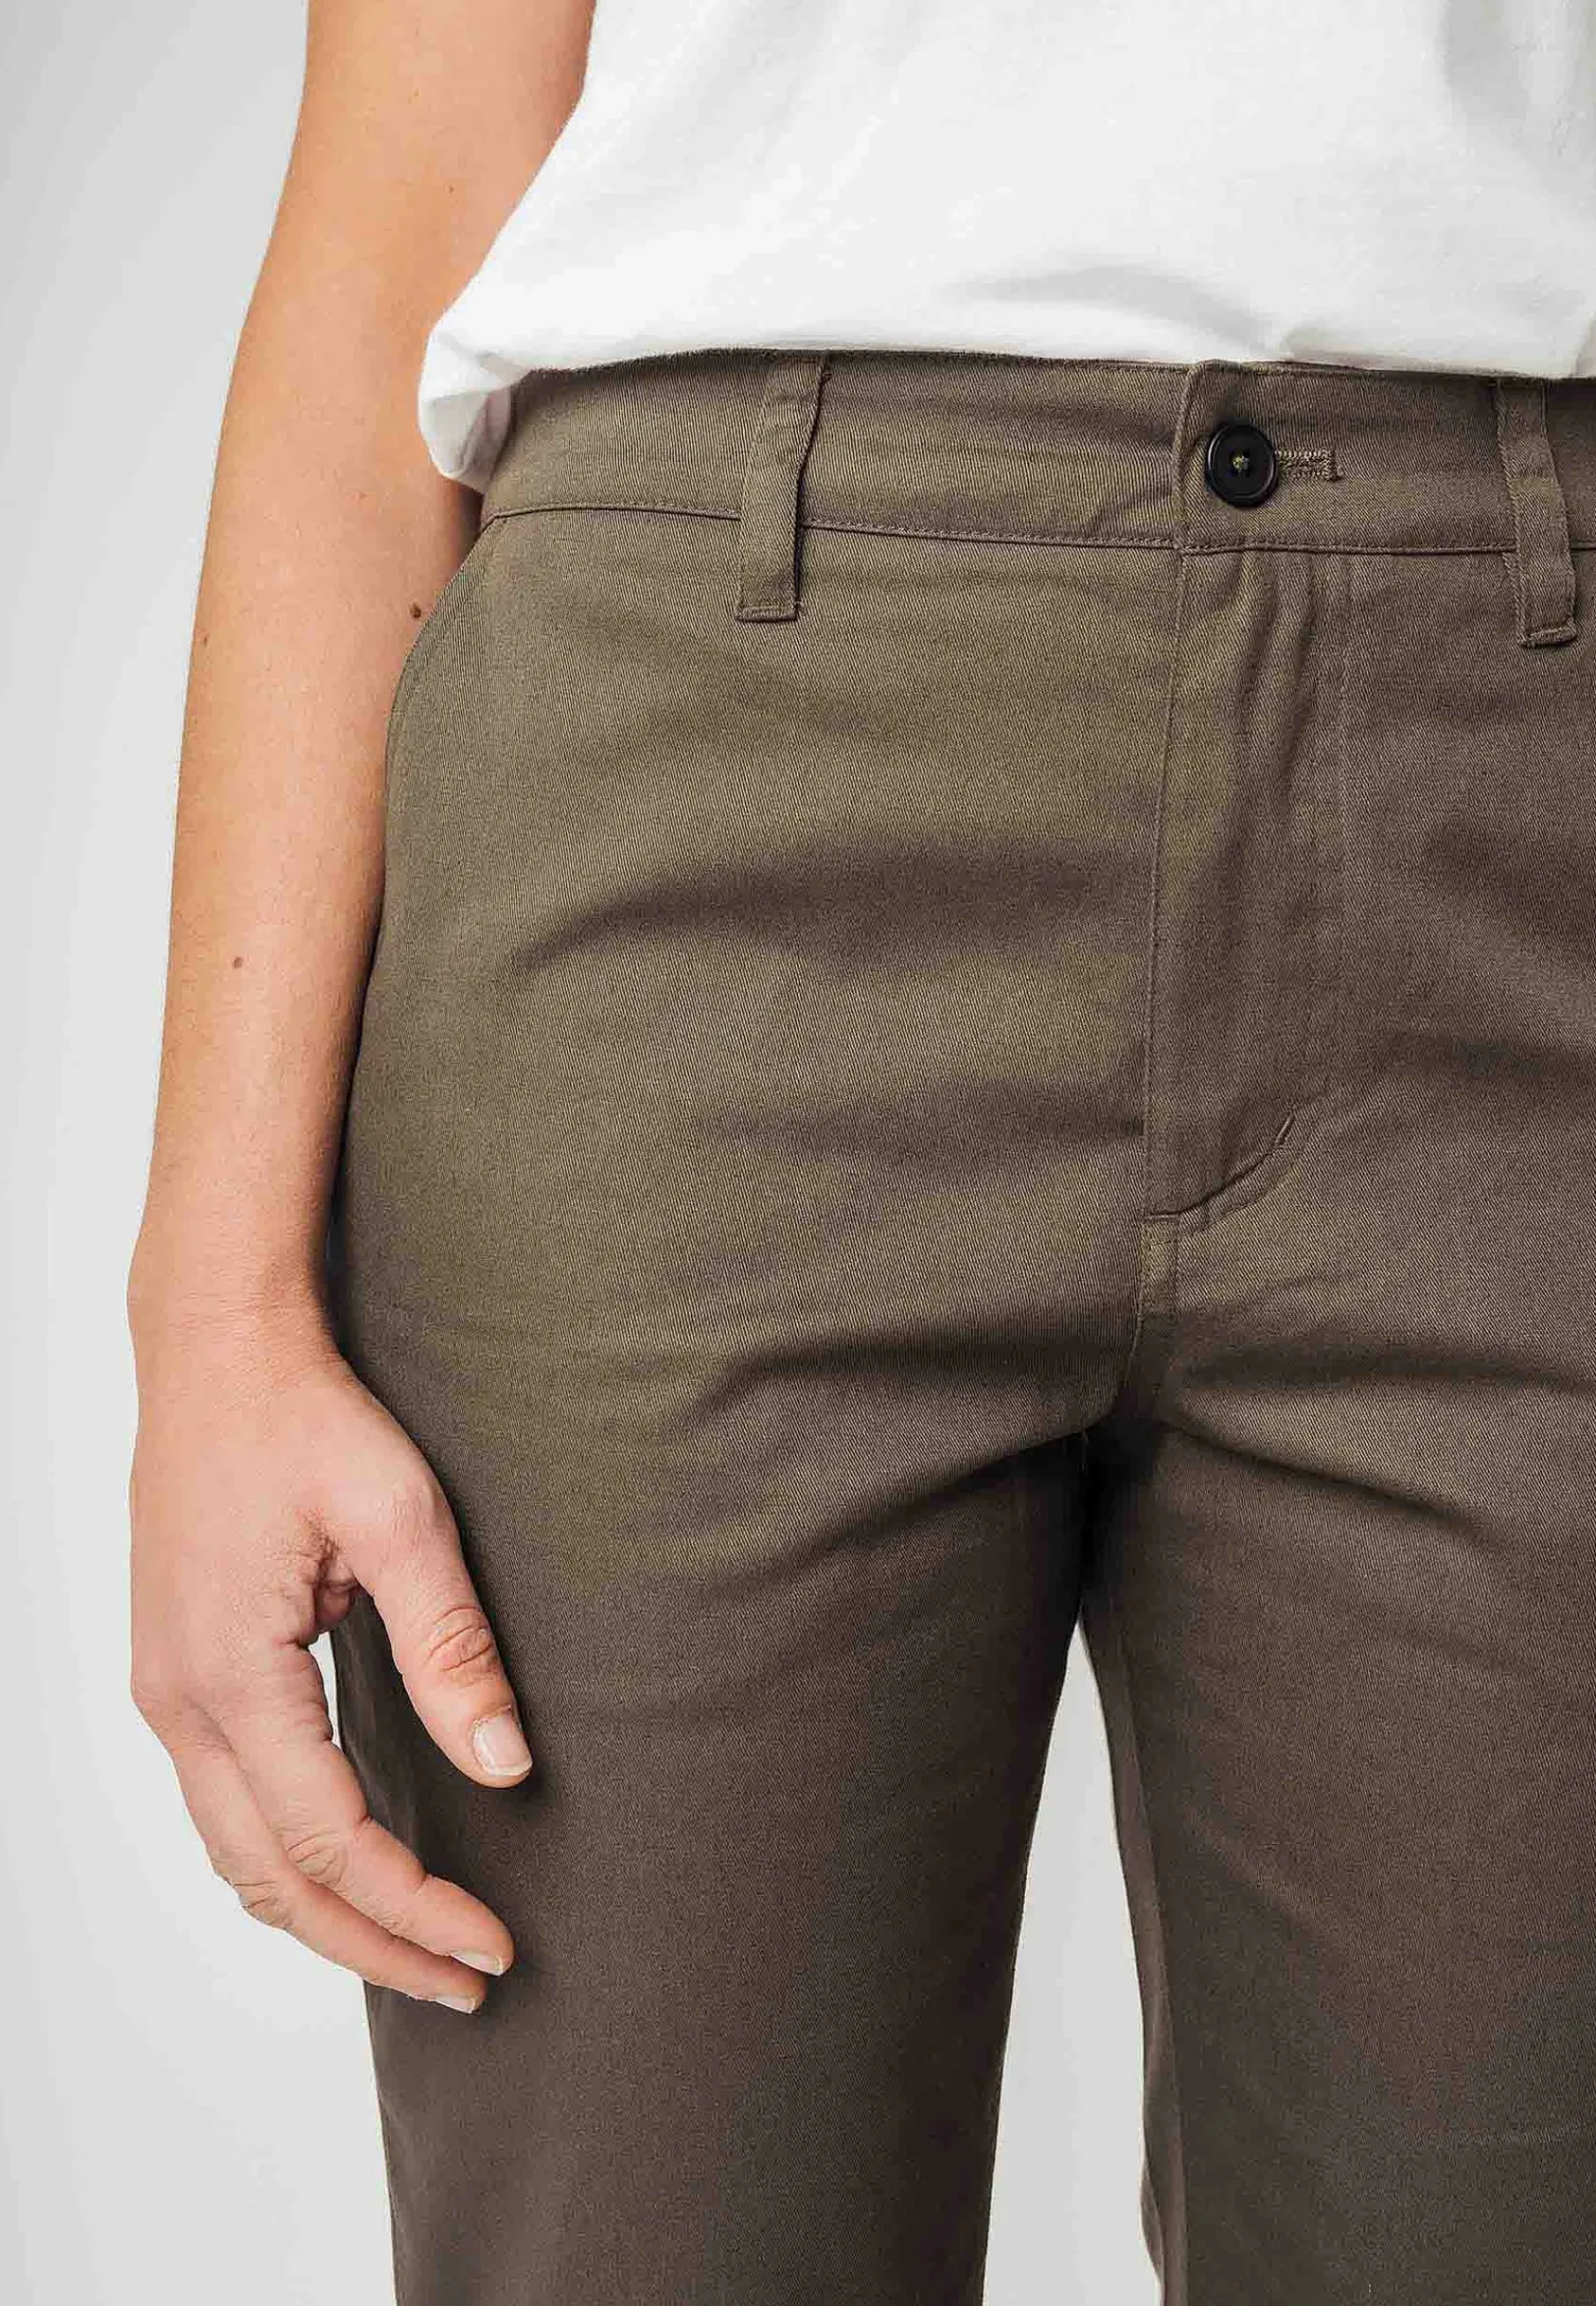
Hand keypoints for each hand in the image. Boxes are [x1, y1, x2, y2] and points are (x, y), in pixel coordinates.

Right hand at [128, 1303, 530, 2009]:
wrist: (216, 1352)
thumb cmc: (306, 1418)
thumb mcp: (399, 1517)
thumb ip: (450, 1646)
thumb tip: (505, 1767)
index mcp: (231, 1676)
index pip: (332, 1840)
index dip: (416, 1906)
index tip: (495, 1945)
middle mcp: (179, 1703)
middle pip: (273, 1878)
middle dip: (373, 1945)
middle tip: (470, 1982)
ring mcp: (165, 1693)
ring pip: (238, 1856)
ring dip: (326, 1916)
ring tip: (417, 1950)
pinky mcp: (177, 1673)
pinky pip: (224, 1807)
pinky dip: (286, 1862)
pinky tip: (348, 1870)